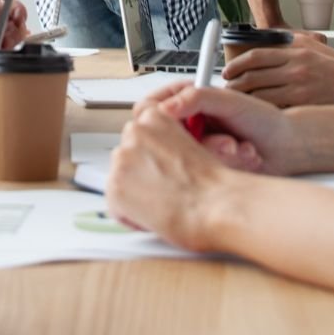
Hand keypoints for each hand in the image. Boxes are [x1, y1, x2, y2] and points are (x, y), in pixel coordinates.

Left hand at [0, 0, 28, 80]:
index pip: (11, 6)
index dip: (19, 11)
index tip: (18, 17)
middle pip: (15, 26)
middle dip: (17, 30)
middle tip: (7, 35)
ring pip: (12, 43)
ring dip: (12, 44)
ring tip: (2, 46)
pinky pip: (2, 59)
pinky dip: (6, 58)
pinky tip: (2, 56)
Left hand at [103, 102, 240, 250]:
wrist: (218, 204)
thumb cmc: (215, 183)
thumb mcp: (191, 146)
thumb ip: (168, 148)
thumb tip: (158, 164)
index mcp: (155, 116)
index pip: (136, 132)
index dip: (146, 154)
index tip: (153, 166)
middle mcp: (134, 132)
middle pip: (125, 155)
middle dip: (138, 173)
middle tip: (160, 191)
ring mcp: (123, 158)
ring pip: (118, 179)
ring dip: (133, 193)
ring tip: (160, 206)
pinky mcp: (115, 186)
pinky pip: (115, 206)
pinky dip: (130, 217)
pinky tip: (153, 218)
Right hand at [131, 81, 305, 175]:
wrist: (290, 147)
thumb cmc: (265, 120)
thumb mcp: (229, 102)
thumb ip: (196, 99)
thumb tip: (165, 109)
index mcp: (194, 104)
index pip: (155, 106)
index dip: (161, 114)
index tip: (170, 119)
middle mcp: (194, 126)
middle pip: (169, 138)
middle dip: (202, 142)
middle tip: (226, 141)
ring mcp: (200, 148)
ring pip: (186, 158)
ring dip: (217, 154)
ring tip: (239, 148)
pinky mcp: (209, 168)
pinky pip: (201, 172)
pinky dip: (224, 166)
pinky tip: (242, 158)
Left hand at [222, 42, 333, 107]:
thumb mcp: (313, 49)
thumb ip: (288, 46)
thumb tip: (263, 45)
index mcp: (295, 51)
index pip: (255, 57)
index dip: (236, 65)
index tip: (227, 73)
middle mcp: (296, 68)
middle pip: (253, 77)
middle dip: (234, 86)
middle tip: (226, 91)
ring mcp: (300, 88)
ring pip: (260, 96)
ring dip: (244, 102)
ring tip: (236, 105)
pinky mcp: (305, 106)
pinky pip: (275, 111)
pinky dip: (262, 113)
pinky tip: (256, 116)